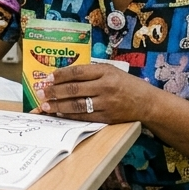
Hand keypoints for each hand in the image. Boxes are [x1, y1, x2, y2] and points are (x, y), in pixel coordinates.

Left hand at [40, 63, 161, 123]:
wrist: (148, 103)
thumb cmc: (127, 85)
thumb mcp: (112, 71)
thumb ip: (91, 72)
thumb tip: (64, 76)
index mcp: (106, 72)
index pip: (77, 72)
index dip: (60, 75)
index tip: (48, 78)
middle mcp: (105, 87)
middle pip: (74, 89)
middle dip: (54, 91)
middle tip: (41, 92)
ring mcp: (106, 104)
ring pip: (77, 105)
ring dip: (58, 105)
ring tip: (45, 105)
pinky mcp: (107, 118)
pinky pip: (84, 117)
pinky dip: (70, 115)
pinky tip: (59, 113)